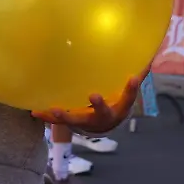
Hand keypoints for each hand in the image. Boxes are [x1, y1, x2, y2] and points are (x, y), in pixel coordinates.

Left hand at [31, 67, 149, 134]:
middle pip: (101, 112)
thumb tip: (150, 56)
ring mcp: (85, 121)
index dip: (131, 89)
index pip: (128, 98)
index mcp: (118, 109)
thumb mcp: (126, 94)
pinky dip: (45, 116)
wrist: (101, 127)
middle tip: (93, 94)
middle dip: (98, 105)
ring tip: (52, 108)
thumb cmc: (114, 104)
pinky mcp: (70, 122)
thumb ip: (136, 77)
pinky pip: (57, 121)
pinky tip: (33, 110)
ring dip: (63, 115)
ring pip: (75, 119)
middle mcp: (102, 116)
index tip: (132, 79)